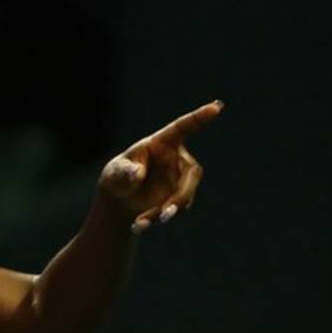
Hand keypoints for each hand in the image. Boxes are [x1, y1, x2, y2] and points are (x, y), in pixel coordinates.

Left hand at [96, 99, 223, 233]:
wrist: (120, 198)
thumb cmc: (117, 177)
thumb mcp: (115, 174)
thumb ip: (124, 172)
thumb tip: (136, 173)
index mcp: (161, 142)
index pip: (182, 127)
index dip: (199, 117)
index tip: (216, 107)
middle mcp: (176, 157)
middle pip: (191, 173)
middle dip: (180, 196)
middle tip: (164, 215)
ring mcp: (181, 176)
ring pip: (185, 194)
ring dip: (166, 210)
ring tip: (141, 222)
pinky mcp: (181, 193)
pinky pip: (178, 207)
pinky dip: (158, 217)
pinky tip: (140, 225)